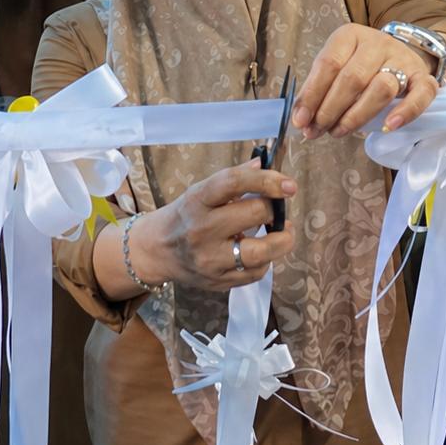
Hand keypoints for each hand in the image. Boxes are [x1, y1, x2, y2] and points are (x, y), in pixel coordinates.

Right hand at [131, 161, 296, 290]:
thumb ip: (235, 178)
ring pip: (260, 252)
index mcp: (197, 200)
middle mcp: (201, 230)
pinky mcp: (217, 281)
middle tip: (278, 210)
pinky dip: (267, 261)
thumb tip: (265, 163)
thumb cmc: (185, 215)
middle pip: (254, 214)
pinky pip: (255, 273)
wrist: (155, 251)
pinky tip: (261, 251)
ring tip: (284, 232)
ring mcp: (209, 259)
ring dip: (282, 240)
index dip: (267, 180)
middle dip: (275, 210)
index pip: (234, 182)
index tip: (289, 186)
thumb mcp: (202, 191)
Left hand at [293, 24, 438, 138]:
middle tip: (317, 131)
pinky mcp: (423, 77)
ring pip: (382, 88)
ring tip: (339, 132)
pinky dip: (406, 112)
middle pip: (353, 78)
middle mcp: (377, 43)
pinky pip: (420, 94)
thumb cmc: (360, 64)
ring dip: (357, 116)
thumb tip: (301, 119)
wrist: (400, 54)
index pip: (329, 64)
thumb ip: (318, 89)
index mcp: (350, 35)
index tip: (300, 120)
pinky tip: (389, 126)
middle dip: (330, 109)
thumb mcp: (336, 66)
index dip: (312, 94)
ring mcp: (402, 59)